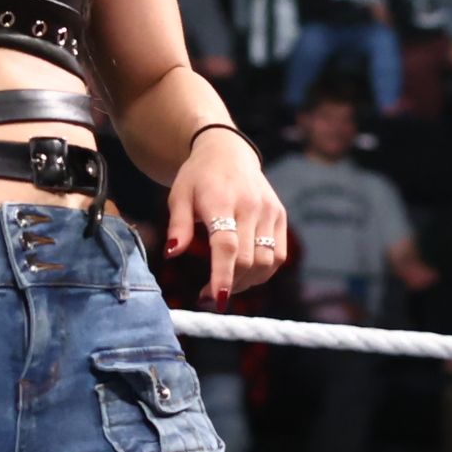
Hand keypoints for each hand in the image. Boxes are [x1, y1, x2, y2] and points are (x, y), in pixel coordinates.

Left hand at [170, 127, 287, 300]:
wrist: (227, 152)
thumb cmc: (197, 177)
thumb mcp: (178, 195)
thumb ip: (177, 226)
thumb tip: (171, 254)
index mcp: (222, 200)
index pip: (227, 245)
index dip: (223, 275)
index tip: (216, 299)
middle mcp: (251, 206)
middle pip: (248, 259)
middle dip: (230, 285)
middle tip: (206, 297)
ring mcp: (269, 211)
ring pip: (267, 262)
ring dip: (247, 283)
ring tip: (226, 287)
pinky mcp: (280, 216)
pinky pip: (279, 255)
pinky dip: (264, 273)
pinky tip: (244, 275)